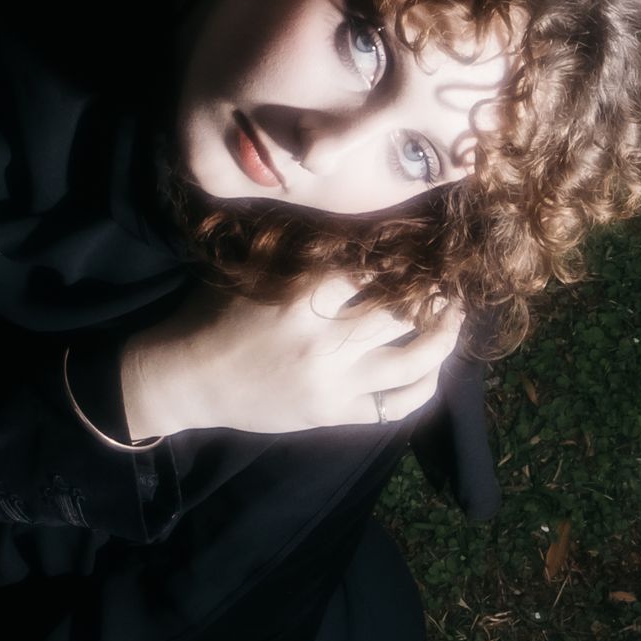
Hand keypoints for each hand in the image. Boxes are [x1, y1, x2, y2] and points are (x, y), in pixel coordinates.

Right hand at [127, 277, 464, 438]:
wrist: (186, 379)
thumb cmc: (214, 315)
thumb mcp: (253, 271)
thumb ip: (302, 250)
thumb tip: (360, 224)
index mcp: (303, 298)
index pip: (376, 268)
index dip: (411, 255)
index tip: (429, 244)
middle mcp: (324, 343)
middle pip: (405, 312)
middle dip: (438, 293)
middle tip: (452, 278)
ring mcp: (333, 384)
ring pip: (414, 362)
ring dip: (445, 338)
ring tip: (455, 317)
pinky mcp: (333, 416)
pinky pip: (396, 407)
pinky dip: (423, 388)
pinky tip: (433, 368)